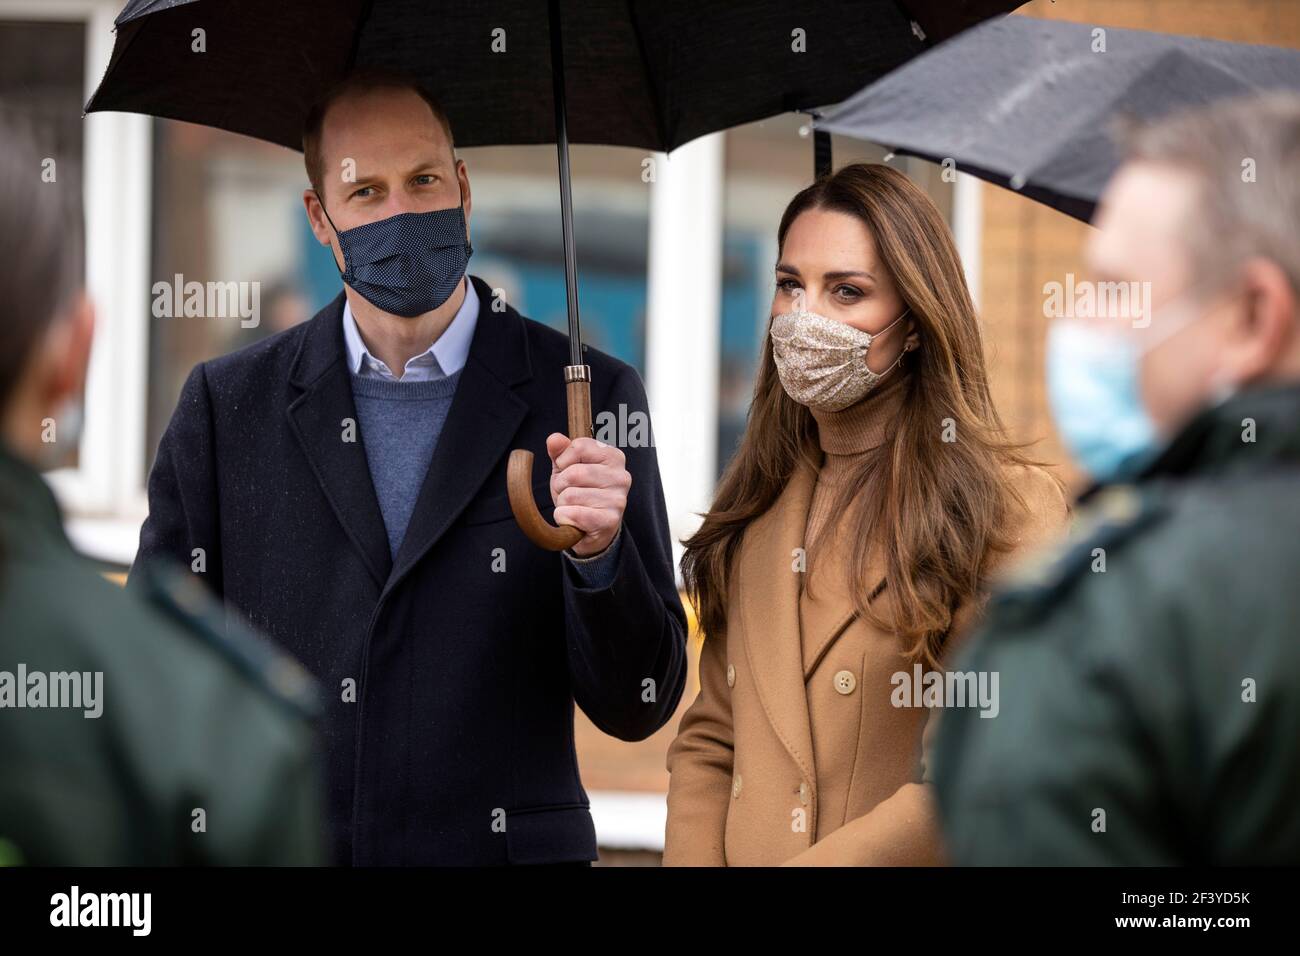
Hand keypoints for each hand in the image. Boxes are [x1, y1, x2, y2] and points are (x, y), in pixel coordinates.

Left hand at [545, 433, 630, 557]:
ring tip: (574, 507)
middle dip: (561, 485)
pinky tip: (574, 520)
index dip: (564, 460)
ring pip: (570, 495)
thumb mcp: (567, 468)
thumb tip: (554, 439)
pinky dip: (564, 518)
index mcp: (614, 457)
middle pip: (573, 473)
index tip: (567, 470)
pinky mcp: (609, 520)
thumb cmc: (580, 493)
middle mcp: (621, 476)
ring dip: (563, 504)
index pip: (579, 446)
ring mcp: (617, 499)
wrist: (591, 529)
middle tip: (568, 493)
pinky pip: (572, 514)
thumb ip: (560, 451)